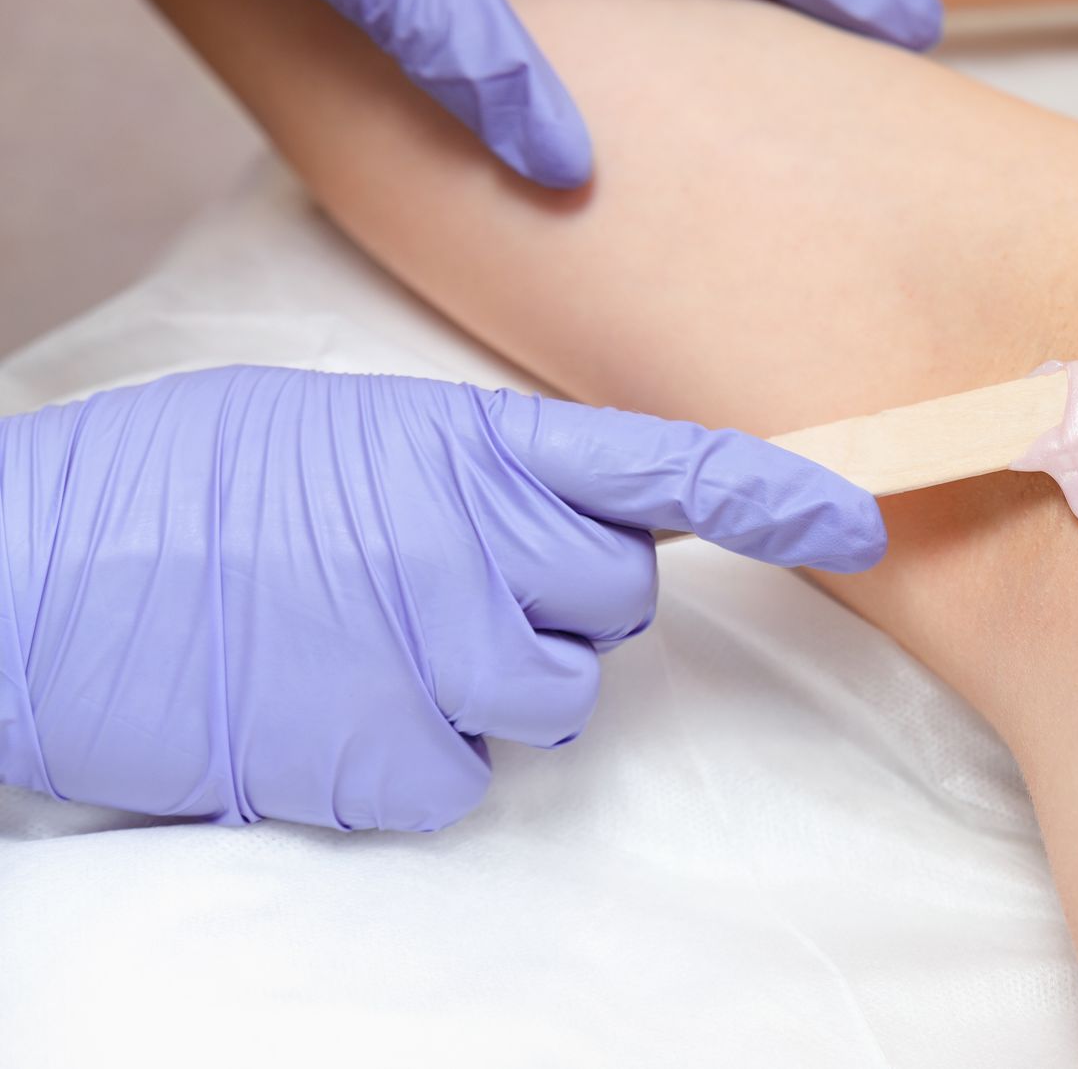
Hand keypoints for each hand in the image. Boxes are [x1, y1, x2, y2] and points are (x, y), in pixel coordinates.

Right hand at [0, 366, 883, 830]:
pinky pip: (469, 776)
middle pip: (617, 604)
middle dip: (556, 602)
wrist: (35, 580)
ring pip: (555, 697)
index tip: (861, 516)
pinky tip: (332, 711)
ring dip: (488, 682)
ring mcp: (442, 655)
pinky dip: (415, 759)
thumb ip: (474, 469)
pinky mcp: (393, 760)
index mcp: (472, 445)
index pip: (667, 469)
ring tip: (366, 643)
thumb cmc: (183, 494)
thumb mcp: (345, 434)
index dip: (776, 495)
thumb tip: (556, 518)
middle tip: (438, 585)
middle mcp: (481, 544)